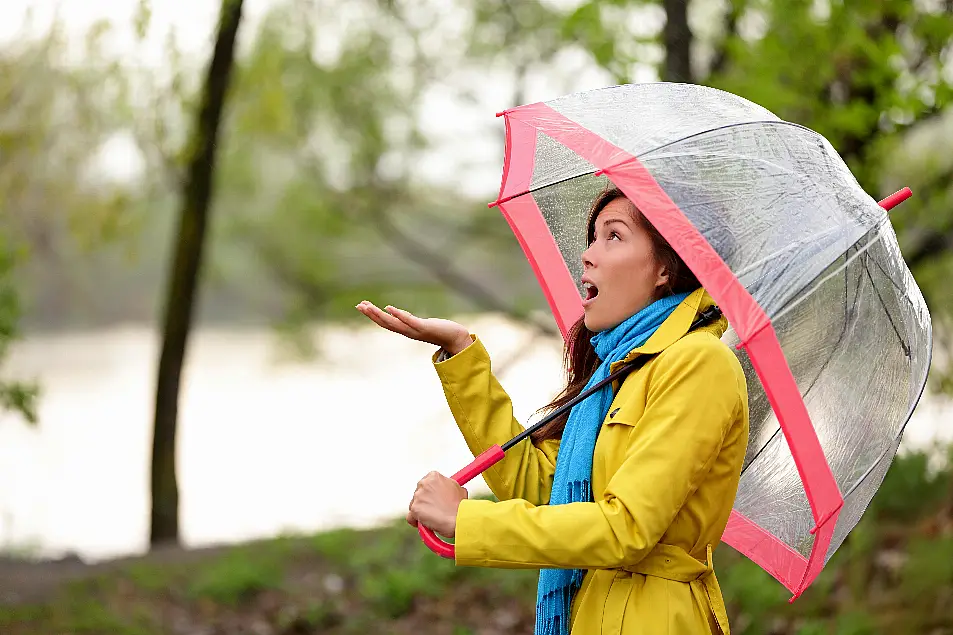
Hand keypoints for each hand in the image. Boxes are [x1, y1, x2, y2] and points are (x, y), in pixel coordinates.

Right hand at [355, 301, 471, 354]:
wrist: (456, 338)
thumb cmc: (440, 331)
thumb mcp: (422, 324)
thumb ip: (410, 321)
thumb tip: (399, 314)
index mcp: (406, 330)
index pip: (385, 323)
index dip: (373, 315)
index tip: (361, 306)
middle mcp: (408, 331)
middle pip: (385, 323)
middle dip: (371, 314)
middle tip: (358, 305)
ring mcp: (415, 330)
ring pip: (392, 323)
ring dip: (378, 315)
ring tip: (367, 306)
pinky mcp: (424, 327)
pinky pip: (408, 320)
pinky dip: (398, 314)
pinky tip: (388, 307)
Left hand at [407, 471, 467, 537]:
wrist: (458, 518)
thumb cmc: (460, 506)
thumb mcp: (457, 489)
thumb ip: (447, 486)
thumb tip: (445, 489)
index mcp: (434, 476)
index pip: (426, 483)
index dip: (430, 492)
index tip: (434, 499)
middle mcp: (424, 483)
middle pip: (418, 492)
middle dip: (424, 501)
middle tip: (433, 509)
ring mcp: (418, 496)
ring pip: (414, 505)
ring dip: (420, 511)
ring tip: (432, 518)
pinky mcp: (414, 508)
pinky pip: (411, 517)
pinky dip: (415, 521)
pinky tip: (424, 524)